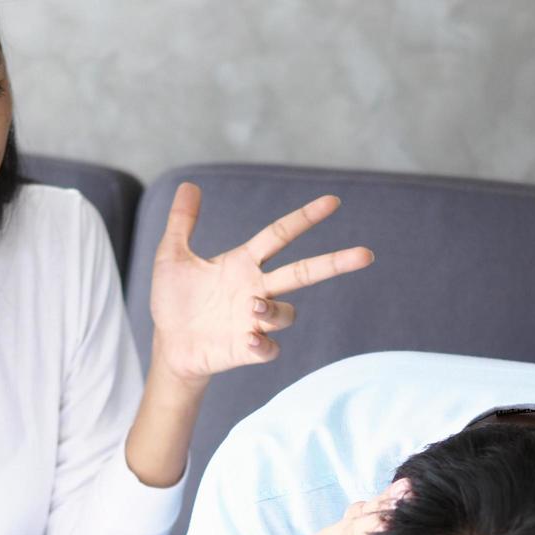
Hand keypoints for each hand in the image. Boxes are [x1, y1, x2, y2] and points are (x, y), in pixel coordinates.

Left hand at [148, 183, 373, 383]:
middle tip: (366, 255)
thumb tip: (188, 185)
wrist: (168, 344)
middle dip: (335, 263)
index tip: (333, 202)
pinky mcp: (248, 349)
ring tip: (252, 307)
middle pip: (304, 272)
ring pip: (286, 314)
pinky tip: (250, 338)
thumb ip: (182, 222)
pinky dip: (263, 344)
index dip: (305, 218)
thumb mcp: (172, 256)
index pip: (280, 235)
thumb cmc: (174, 300)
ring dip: (274, 310)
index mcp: (243, 263)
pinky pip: (269, 348)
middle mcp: (256, 289)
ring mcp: (254, 321)